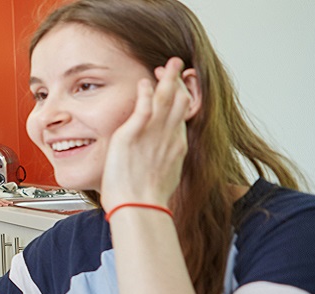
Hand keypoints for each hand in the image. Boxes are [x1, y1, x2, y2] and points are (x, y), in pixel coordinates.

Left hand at [100, 57, 195, 210]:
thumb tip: (157, 166)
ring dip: (167, 80)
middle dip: (178, 82)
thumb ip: (161, 164)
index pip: (181, 116)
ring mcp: (152, 135)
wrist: (139, 207)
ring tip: (168, 65)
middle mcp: (169, 137)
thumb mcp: (162, 177)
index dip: (181, 99)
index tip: (178, 89)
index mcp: (176, 148)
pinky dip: (145, 93)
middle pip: (179, 103)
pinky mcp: (133, 135)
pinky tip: (145, 82)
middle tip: (178, 66)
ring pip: (165, 100)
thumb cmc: (145, 200)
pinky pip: (143, 107)